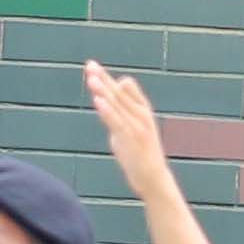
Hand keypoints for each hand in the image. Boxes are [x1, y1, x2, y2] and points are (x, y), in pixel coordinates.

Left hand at [82, 59, 173, 191]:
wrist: (154, 179)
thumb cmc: (140, 155)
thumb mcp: (127, 130)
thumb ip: (116, 115)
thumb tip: (104, 101)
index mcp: (142, 110)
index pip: (125, 88)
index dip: (108, 79)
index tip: (93, 68)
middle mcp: (141, 114)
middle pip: (119, 91)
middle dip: (103, 78)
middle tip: (89, 65)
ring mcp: (137, 126)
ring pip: (117, 104)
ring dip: (103, 89)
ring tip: (91, 78)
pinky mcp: (131, 138)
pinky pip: (117, 121)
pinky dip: (107, 110)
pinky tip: (98, 100)